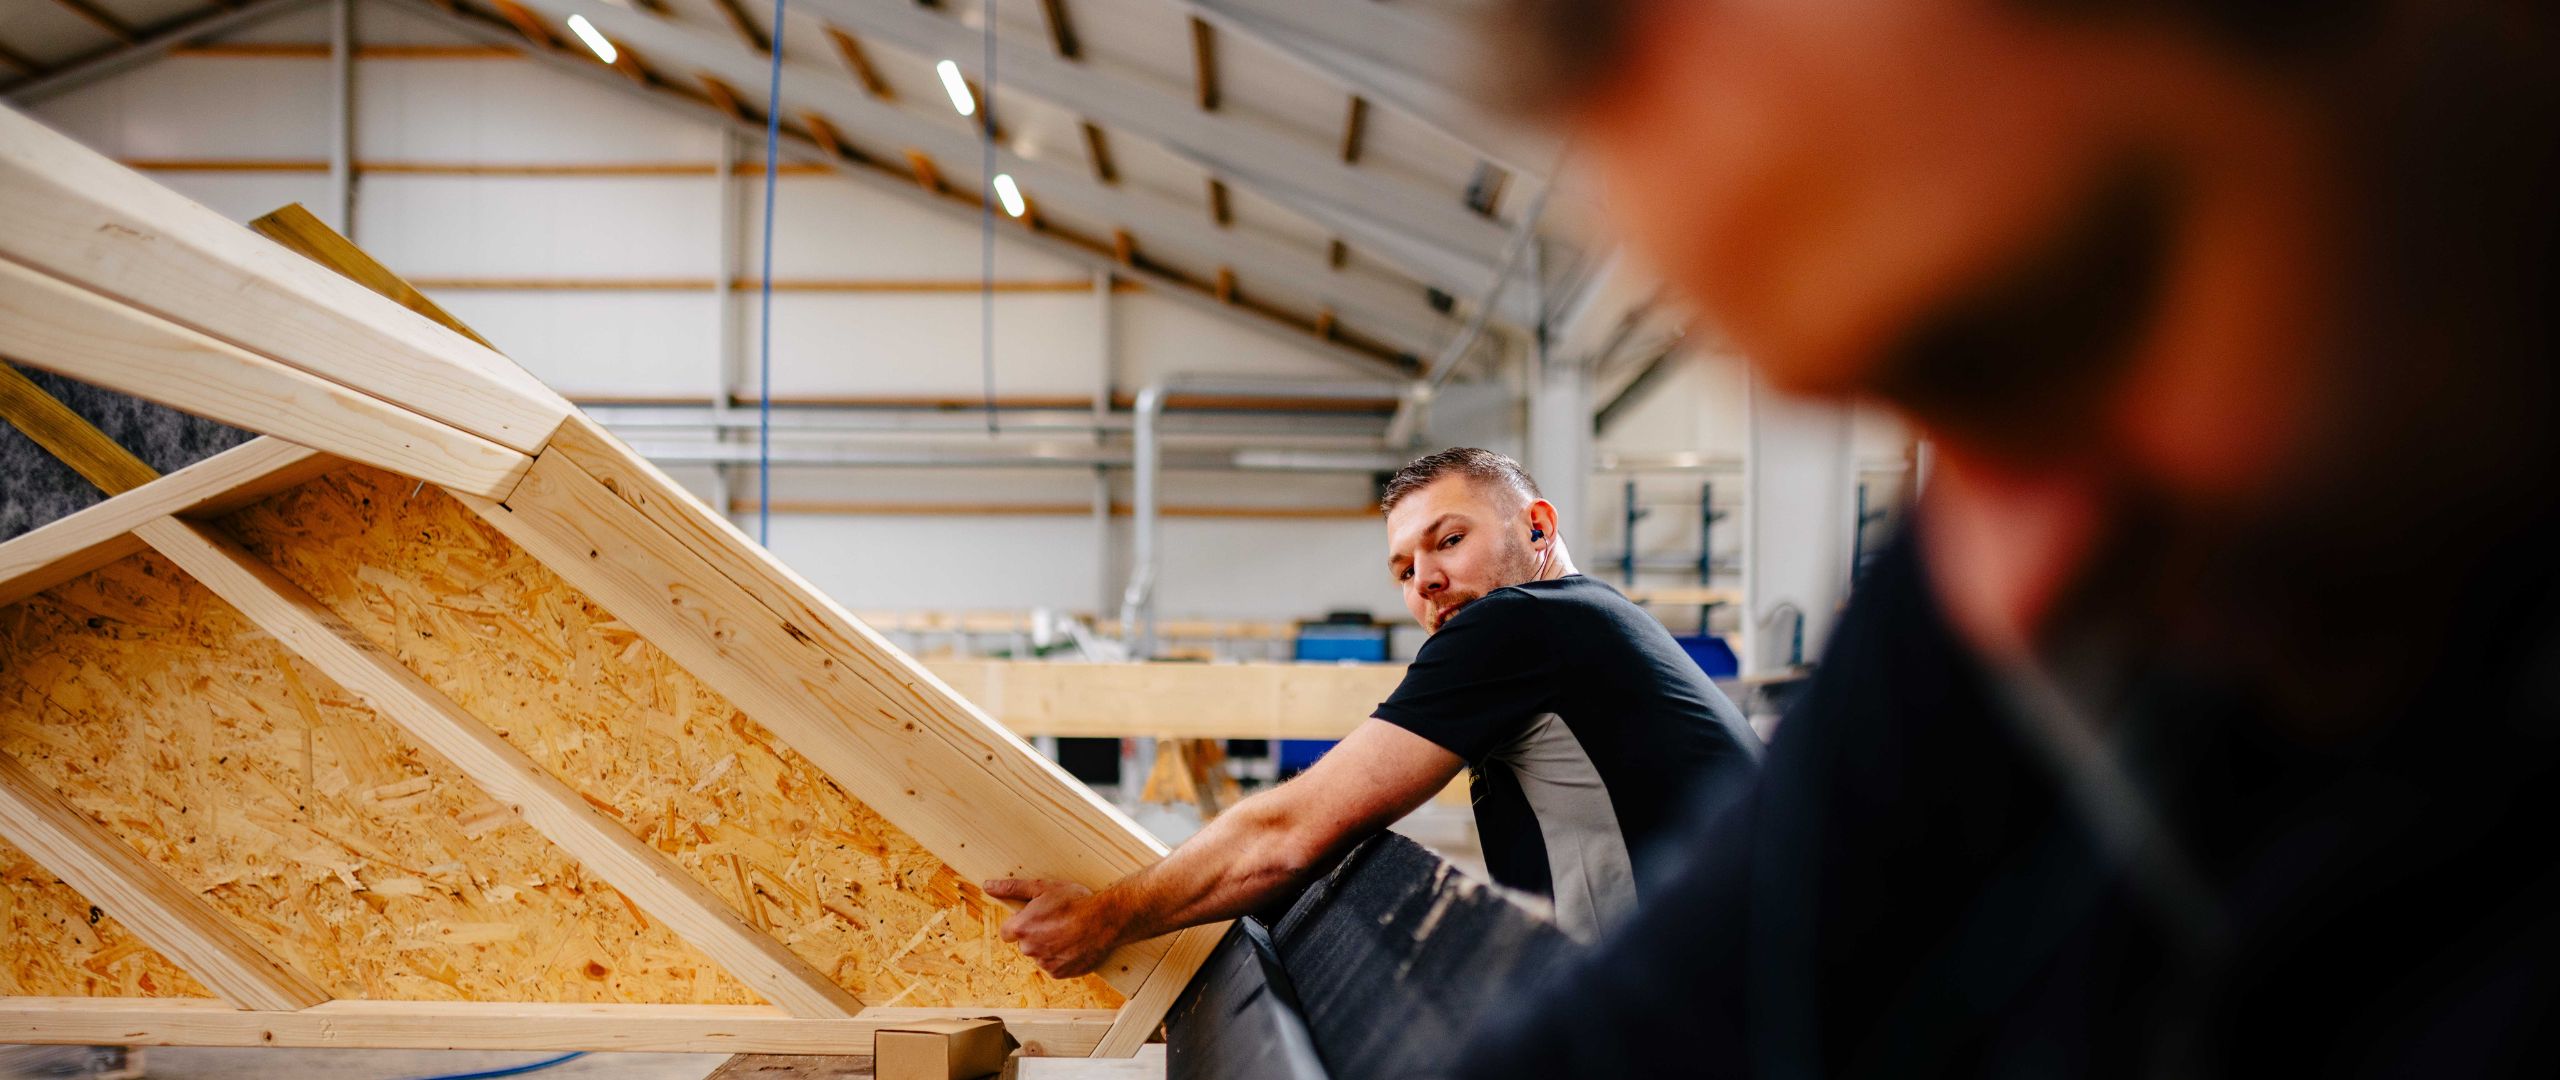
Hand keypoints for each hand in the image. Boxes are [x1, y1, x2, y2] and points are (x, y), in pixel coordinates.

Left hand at [985, 878, 1122, 978]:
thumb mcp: (1043, 887)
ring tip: (1069, 932)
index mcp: (1022, 928)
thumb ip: (1012, 888)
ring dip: (1049, 946)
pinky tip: (1074, 944)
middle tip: (1056, 921)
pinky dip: (1061, 957)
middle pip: (1025, 944)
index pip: (1007, 932)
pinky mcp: (1059, 973)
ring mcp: (1044, 963)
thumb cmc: (1075, 901)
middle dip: (1036, 934)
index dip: (1021, 924)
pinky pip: (1054, 966)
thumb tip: (988, 885)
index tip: (1036, 918)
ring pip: (1040, 955)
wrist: (1106, 920)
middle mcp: (1029, 948)